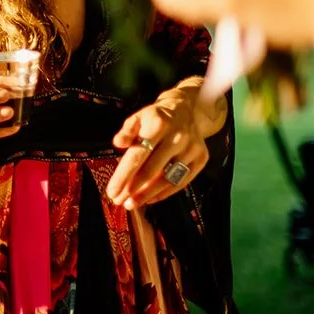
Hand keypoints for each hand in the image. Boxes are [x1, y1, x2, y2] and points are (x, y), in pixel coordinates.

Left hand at [106, 87, 207, 209]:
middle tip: (119, 201)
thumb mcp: (138, 117)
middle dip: (133, 189)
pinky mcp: (201, 158)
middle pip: (152, 171)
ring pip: (168, 179)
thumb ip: (127, 131)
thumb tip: (118, 144)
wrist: (185, 110)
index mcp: (158, 124)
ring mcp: (192, 149)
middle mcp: (177, 137)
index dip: (124, 176)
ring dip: (148, 195)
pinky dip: (165, 192)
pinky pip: (182, 182)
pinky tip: (151, 198)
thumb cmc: (156, 117)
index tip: (112, 191)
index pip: (137, 156)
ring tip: (132, 203)